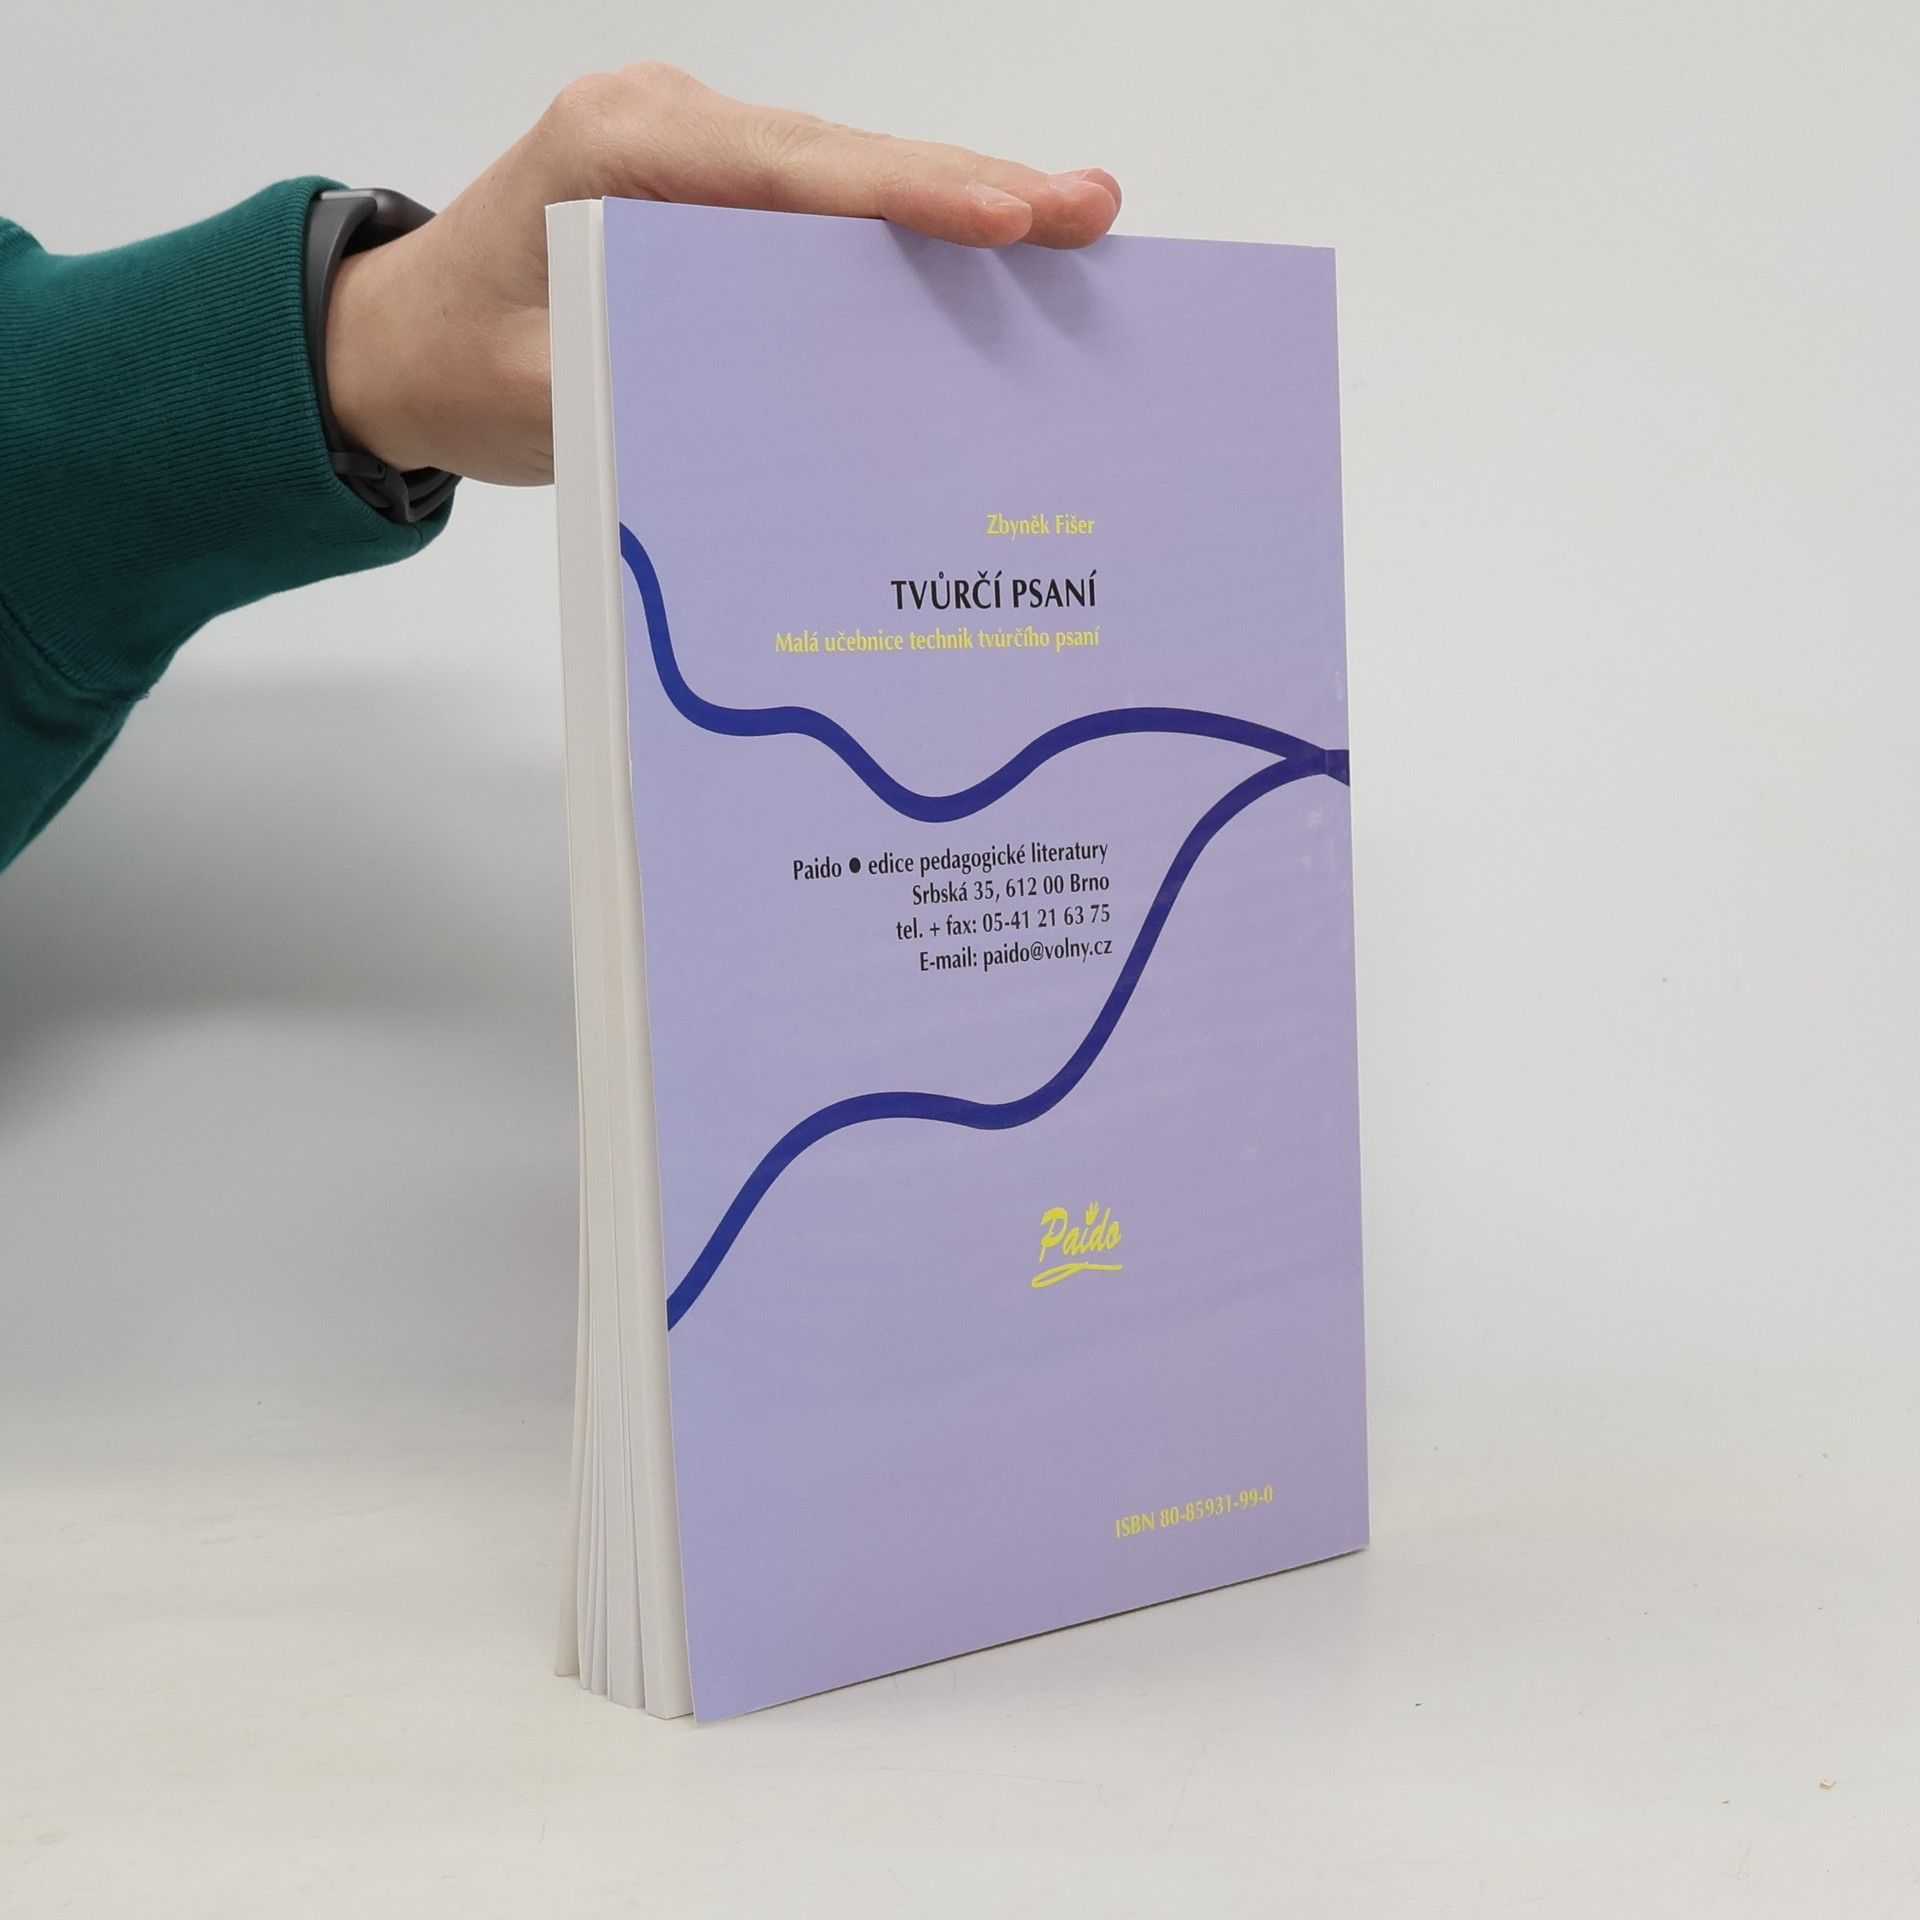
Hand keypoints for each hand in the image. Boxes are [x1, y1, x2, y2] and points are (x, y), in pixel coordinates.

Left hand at [325, 64, 1121, 485]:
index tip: (1009, 215)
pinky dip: (902, 231)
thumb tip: (801, 413)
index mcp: (616, 149)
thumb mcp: (549, 395)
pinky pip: (824, 204)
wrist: (398, 342)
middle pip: (843, 159)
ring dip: (950, 205)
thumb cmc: (460, 362)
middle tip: (1088, 212)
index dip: (910, 194)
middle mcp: (666, 126)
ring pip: (846, 175)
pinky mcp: (711, 192)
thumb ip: (663, 387)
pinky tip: (985, 251)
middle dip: (969, 188)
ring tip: (1066, 226)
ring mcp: (693, 151)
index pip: (791, 172)